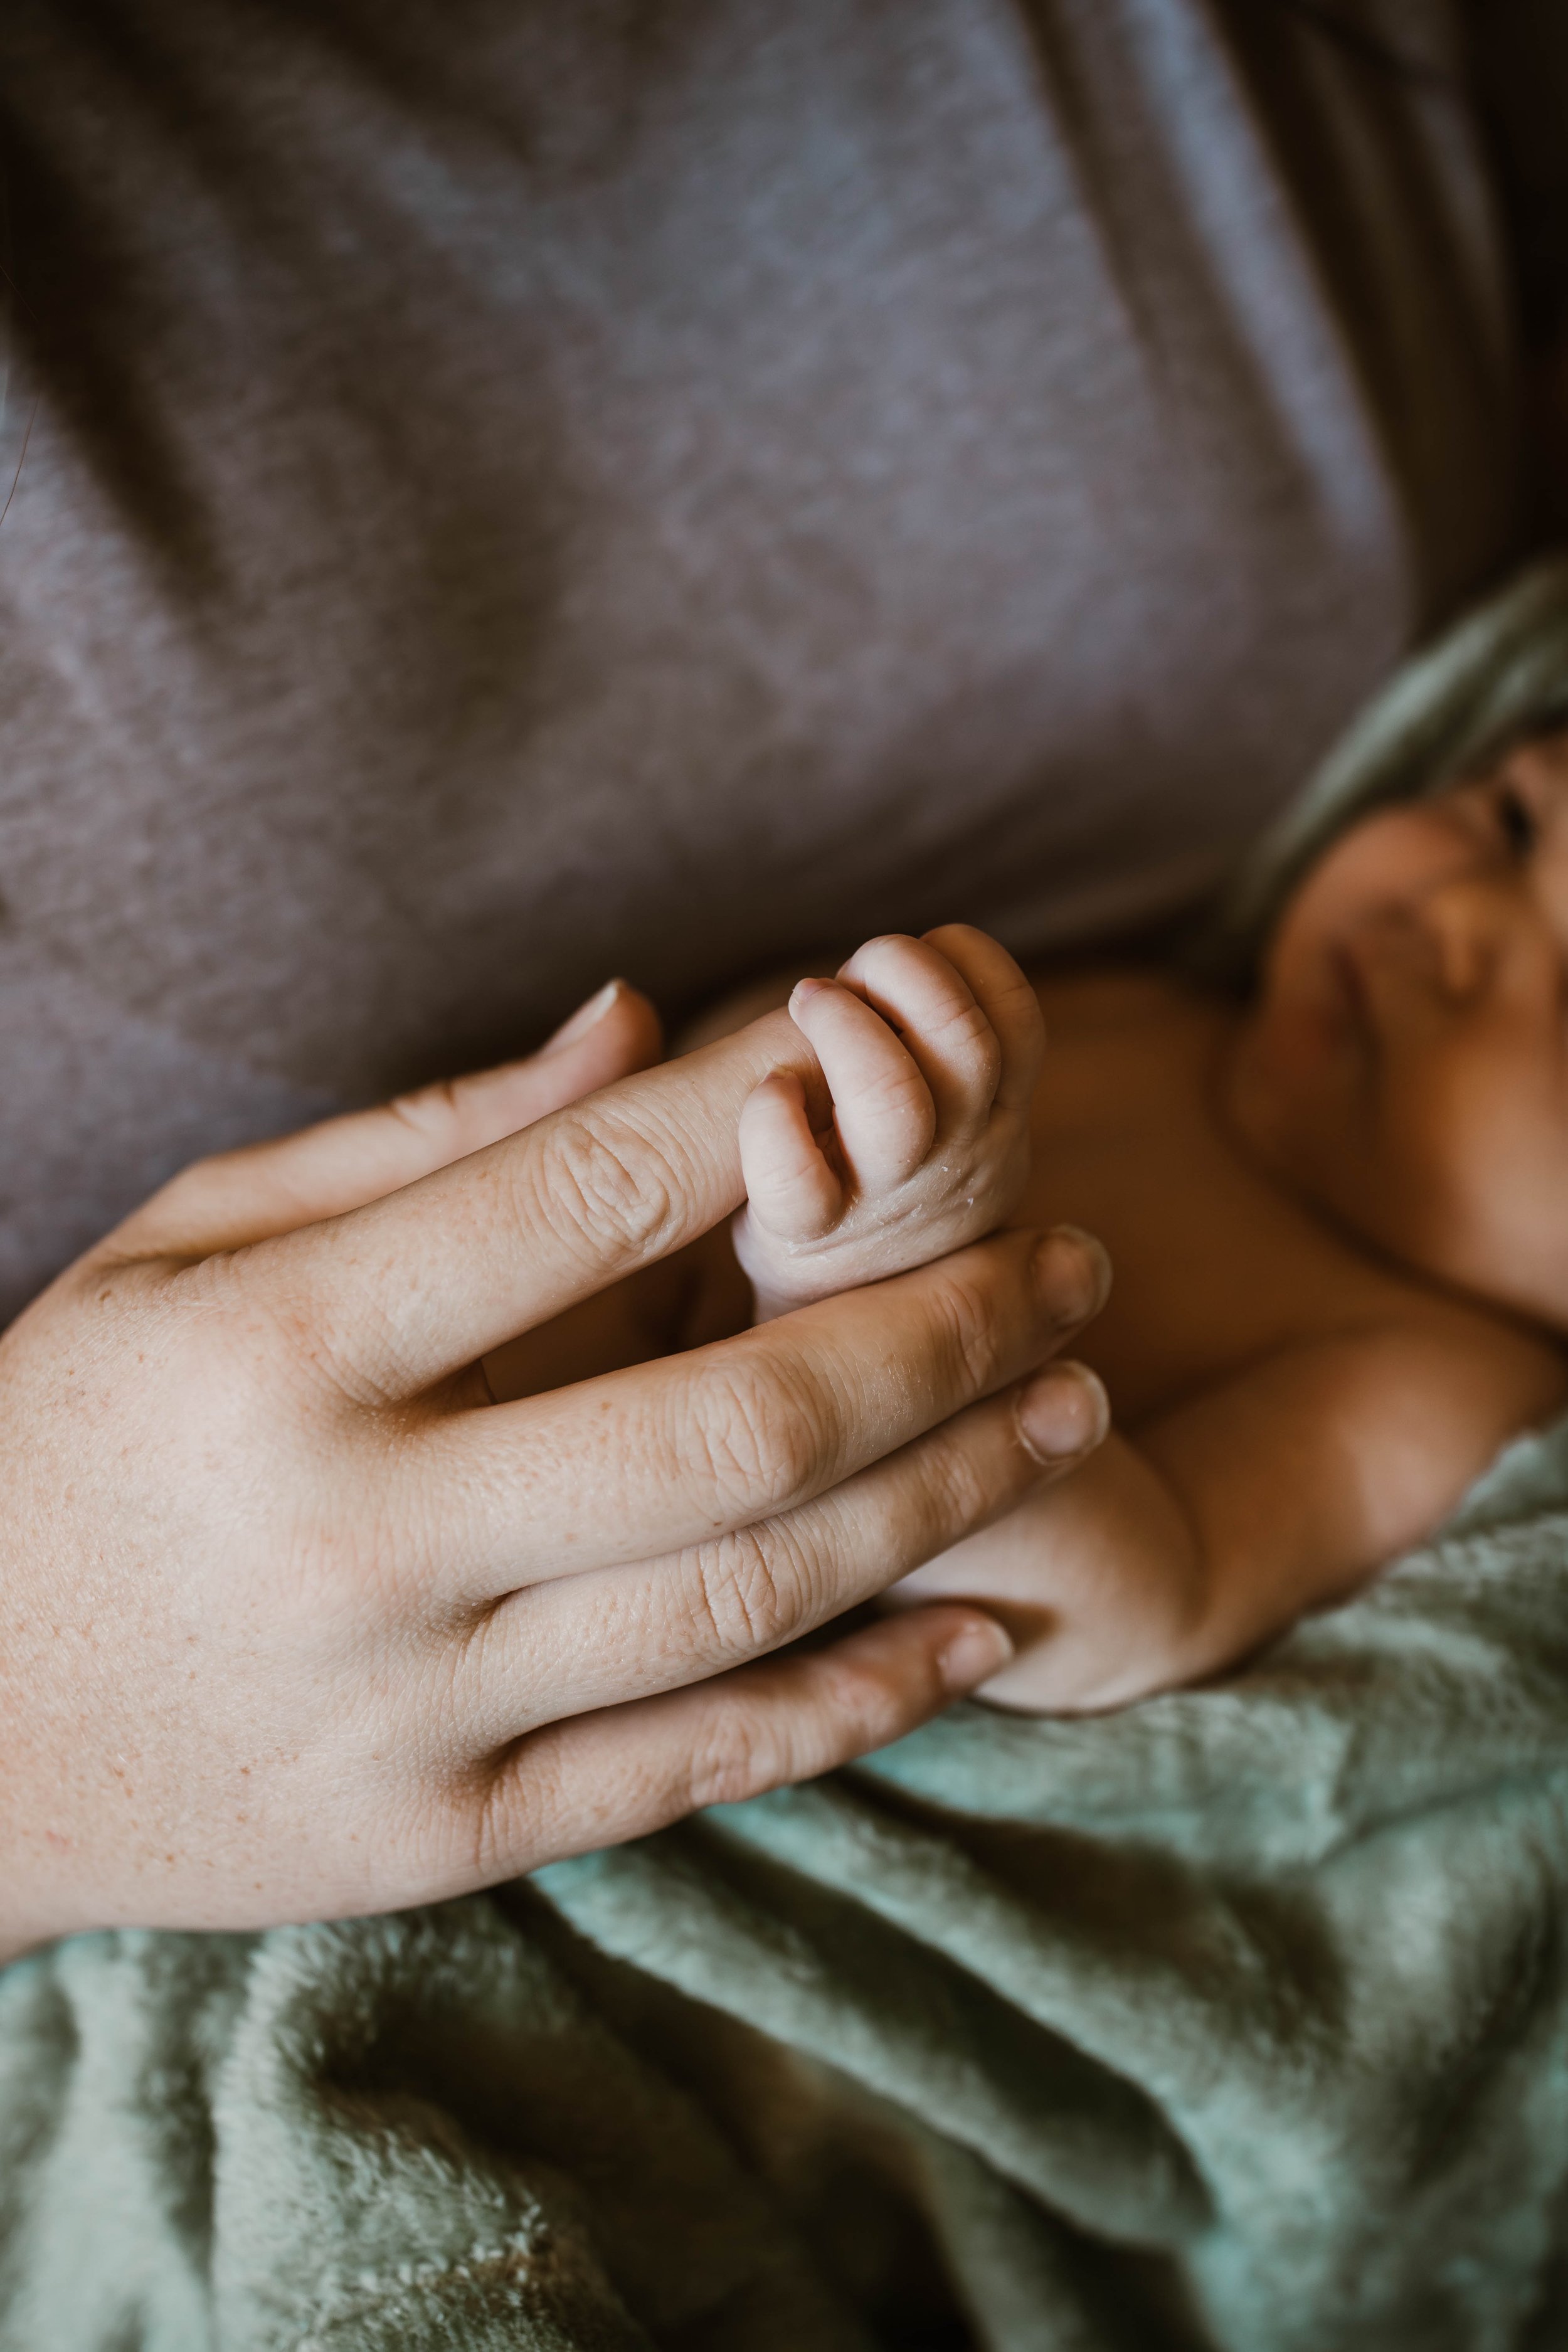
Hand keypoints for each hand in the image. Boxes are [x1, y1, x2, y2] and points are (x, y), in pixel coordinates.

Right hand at [0, 982, 1109, 1955]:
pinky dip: (862, 1697)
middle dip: (942, 1329)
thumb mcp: (184, 1241)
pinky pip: (697, 1765)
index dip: (771, 1116)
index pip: (584, 1195)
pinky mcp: (439, 1841)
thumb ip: (420, 1133)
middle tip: (1074, 1261)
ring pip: (750, 1596)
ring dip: (947, 1495)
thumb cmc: (72, 1435)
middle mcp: (360, 1536)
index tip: (889, 1056)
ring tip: (1074, 1405)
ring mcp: (409, 1709)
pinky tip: (983, 1623)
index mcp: (282, 1348)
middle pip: (734, 1423)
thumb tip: (642, 1021)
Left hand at [734, 926, 1043, 1316]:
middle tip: (848, 975)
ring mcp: (886, 1208)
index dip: (965, 965)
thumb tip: (673, 978)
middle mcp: (956, 1162)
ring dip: (851, 1034)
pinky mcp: (805, 1247)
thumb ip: (893, 1022)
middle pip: (976, 1050)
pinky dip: (775, 1125)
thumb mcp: (903, 1101)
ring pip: (900, 1107)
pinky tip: (765, 1097)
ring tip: (809, 1004)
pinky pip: (799, 1186)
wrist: (820, 1340)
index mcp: (987, 1117)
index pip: (1014, 1020)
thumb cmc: (845, 1189)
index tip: (909, 957)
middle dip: (910, 978)